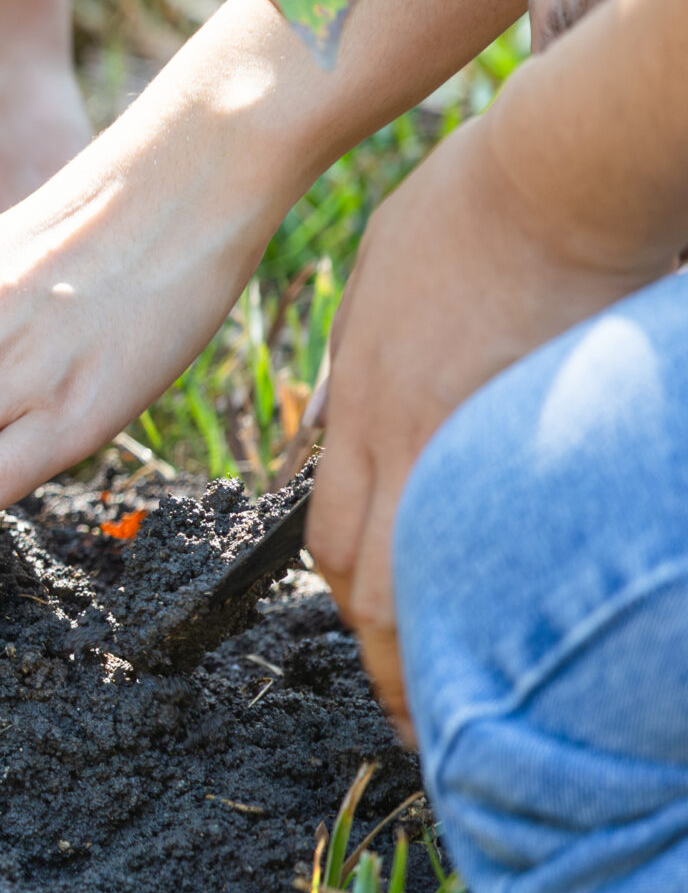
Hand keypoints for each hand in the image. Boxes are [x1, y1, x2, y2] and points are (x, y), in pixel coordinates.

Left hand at [308, 116, 661, 733]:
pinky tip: (545, 627)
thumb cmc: (463, 213)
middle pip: (381, 587)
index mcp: (365, 412)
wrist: (559, 178)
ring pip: (449, 583)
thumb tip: (341, 423)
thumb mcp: (375, 288)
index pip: (334, 545)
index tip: (374, 638)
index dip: (350, 605)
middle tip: (427, 715)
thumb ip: (356, 368)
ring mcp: (483, 449)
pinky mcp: (553, 439)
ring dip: (452, 652)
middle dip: (396, 660)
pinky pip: (525, 539)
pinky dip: (524, 593)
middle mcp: (413, 445)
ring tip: (477, 708)